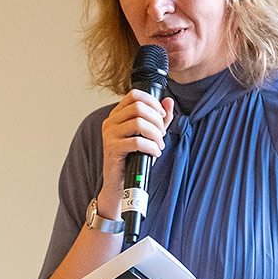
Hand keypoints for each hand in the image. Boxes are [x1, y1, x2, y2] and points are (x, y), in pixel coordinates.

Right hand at [98, 89, 174, 214]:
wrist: (121, 182)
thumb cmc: (134, 159)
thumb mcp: (150, 135)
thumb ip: (159, 118)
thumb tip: (169, 101)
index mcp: (117, 116)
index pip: (134, 95)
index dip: (152, 102)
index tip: (162, 115)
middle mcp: (110, 122)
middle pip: (138, 107)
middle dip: (156, 120)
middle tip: (161, 134)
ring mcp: (109, 135)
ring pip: (138, 122)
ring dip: (155, 134)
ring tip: (158, 145)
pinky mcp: (111, 148)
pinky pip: (136, 141)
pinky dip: (150, 146)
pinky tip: (154, 153)